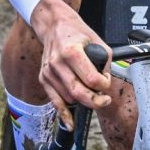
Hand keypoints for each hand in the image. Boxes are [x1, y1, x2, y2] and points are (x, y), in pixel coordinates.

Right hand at [29, 0, 112, 129]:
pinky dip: (64, 114)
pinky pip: (55, 101)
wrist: (54, 25)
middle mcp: (57, 63)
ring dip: (82, 100)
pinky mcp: (43, 78)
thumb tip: (105, 83)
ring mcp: (48, 72)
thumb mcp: (97, 41)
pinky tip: (71, 123)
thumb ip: (104, 63)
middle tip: (104, 100)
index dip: (103, 85)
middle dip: (95, 101)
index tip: (106, 83)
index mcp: (71, 52)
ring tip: (89, 91)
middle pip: (78, 92)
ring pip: (69, 98)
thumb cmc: (77, 33)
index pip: (91, 79)